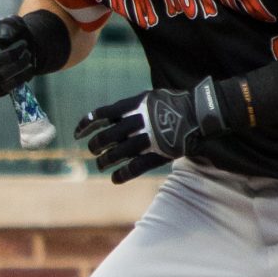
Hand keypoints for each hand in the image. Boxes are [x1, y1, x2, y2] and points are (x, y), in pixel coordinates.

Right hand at [0, 13, 67, 98]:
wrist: (22, 47)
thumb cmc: (15, 33)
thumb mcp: (16, 23)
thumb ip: (9, 25)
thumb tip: (1, 37)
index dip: (0, 44)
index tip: (18, 41)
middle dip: (12, 57)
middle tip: (26, 49)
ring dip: (17, 67)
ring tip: (28, 58)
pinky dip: (16, 82)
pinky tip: (27, 72)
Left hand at [76, 82, 225, 183]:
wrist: (200, 112)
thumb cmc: (172, 104)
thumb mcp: (147, 97)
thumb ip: (127, 108)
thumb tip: (104, 117)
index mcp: (133, 105)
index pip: (100, 115)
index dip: (85, 126)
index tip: (77, 134)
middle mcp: (137, 122)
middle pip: (105, 137)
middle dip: (94, 146)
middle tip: (93, 150)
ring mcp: (148, 138)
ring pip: (116, 154)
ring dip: (104, 162)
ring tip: (101, 165)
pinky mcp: (159, 153)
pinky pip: (135, 168)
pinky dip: (122, 175)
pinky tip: (114, 179)